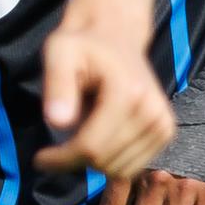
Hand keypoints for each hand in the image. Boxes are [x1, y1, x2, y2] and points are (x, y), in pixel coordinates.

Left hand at [35, 22, 173, 178]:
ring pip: (119, 170)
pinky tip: (99, 139)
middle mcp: (153, 111)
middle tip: (55, 149)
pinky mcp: (166, 132)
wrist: (116, 34)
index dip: (60, 160)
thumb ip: (58, 86)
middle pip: (105, 162)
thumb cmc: (83, 46)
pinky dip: (111, 162)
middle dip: (74, 161)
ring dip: (93, 162)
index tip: (39, 159)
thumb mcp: (59, 54)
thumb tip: (57, 122)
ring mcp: (164, 124)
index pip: (91, 147)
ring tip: (81, 135)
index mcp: (129, 93)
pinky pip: (133, 167)